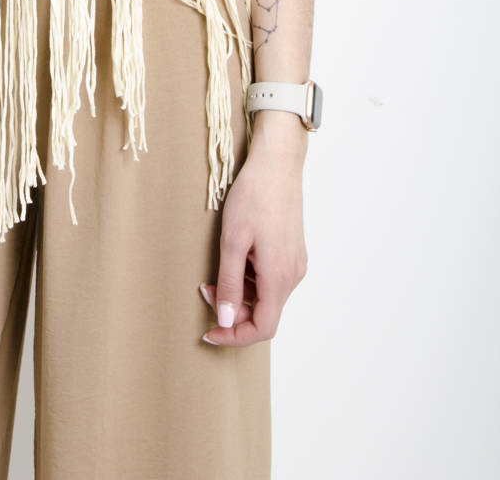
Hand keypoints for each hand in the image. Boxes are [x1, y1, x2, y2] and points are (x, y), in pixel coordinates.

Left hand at [199, 134, 307, 345]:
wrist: (277, 163)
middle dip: (232, 308)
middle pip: (264, 312)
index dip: (234, 335)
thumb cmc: (254, 197)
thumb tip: (224, 319)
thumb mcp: (233, 241)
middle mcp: (293, 275)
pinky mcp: (292, 251)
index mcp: (279, 277)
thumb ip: (229, 283)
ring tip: (219, 266)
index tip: (210, 331)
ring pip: (267, 295)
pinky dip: (251, 277)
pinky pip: (271, 278)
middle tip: (204, 288)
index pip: (263, 328)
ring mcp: (295, 263)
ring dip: (240, 291)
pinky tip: (238, 253)